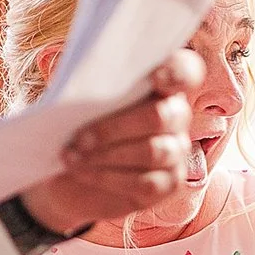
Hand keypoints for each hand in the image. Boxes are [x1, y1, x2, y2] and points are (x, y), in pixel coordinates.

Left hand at [17, 52, 202, 233]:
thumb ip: (90, 86)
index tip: (155, 78)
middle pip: (161, 116)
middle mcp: (176, 116)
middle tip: (77, 137)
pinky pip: (147, 182)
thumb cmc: (75, 123)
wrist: (68, 168)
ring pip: (153, 152)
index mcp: (159, 85)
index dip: (177, 73)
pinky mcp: (169, 183)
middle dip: (114, 128)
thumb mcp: (77, 99)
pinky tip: (82, 172)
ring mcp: (176, 151)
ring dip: (107, 155)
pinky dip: (109, 177)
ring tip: (70, 157)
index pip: (186, 71)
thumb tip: (80, 85)